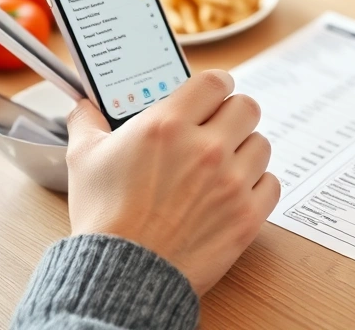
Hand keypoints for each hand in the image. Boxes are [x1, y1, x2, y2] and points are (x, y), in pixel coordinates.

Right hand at [64, 70, 279, 295]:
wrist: (124, 274)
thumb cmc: (104, 218)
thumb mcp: (84, 158)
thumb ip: (87, 121)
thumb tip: (85, 105)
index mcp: (167, 125)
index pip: (215, 82)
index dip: (215, 86)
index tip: (210, 95)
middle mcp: (205, 148)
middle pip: (247, 107)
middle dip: (232, 114)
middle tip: (218, 128)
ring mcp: (231, 182)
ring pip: (261, 144)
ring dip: (244, 150)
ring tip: (223, 164)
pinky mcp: (247, 215)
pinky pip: (271, 183)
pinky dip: (257, 185)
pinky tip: (235, 191)